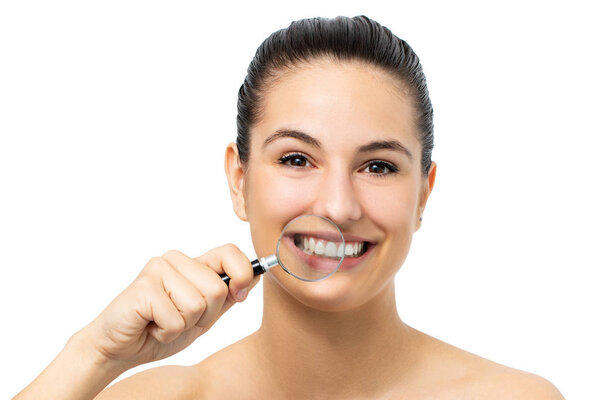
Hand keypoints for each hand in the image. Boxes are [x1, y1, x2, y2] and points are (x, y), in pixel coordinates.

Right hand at [81, 245, 258, 368]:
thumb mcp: (204, 316)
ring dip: (183, 326)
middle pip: (217, 288)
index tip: (239, 295)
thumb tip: (257, 275)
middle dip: (205, 316)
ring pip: (198, 304)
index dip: (242, 274)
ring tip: (163, 322)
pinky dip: (166, 333)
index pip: (230, 252)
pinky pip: (177, 319)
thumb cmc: (159, 329)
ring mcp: (158, 269)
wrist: (120, 348)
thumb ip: (227, 297)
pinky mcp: (143, 287)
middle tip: (180, 319)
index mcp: (193, 264)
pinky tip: (151, 326)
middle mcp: (176, 260)